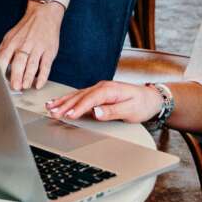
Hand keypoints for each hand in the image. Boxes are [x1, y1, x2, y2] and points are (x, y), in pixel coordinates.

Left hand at [0, 0, 63, 89]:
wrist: (44, 15)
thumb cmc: (26, 28)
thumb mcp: (11, 36)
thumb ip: (4, 50)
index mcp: (13, 42)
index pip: (4, 58)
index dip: (1, 70)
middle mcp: (25, 45)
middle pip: (19, 62)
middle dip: (16, 76)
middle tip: (15, 87)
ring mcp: (38, 48)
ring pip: (32, 65)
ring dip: (28, 77)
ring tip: (25, 86)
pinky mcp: (49, 51)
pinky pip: (46, 65)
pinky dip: (43, 76)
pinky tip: (39, 83)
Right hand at [44, 80, 160, 122]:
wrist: (151, 98)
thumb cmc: (142, 104)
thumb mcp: (130, 110)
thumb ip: (112, 111)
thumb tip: (96, 113)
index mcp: (110, 89)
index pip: (90, 98)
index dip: (78, 107)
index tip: (68, 115)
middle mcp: (102, 87)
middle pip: (80, 96)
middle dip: (65, 105)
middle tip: (53, 113)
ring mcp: (99, 89)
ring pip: (78, 95)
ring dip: (63, 101)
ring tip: (50, 107)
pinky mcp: (98, 94)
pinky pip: (80, 96)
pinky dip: (69, 99)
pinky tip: (60, 102)